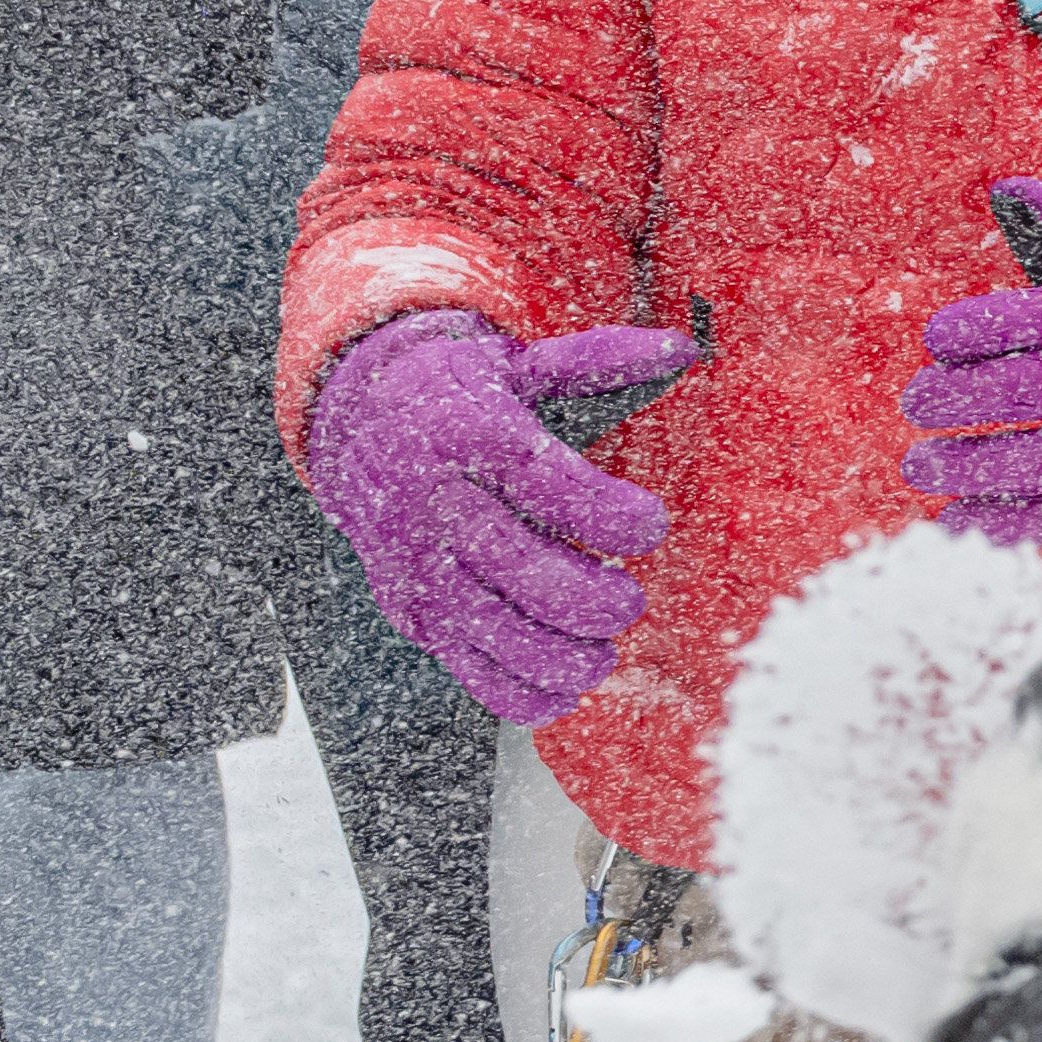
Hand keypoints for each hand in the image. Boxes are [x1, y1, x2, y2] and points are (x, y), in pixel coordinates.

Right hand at [301, 312, 691, 726]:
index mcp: (470, 435)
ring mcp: (418, 564)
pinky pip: (470, 673)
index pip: (550, 485)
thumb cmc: (462, 396)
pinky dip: (526, 694)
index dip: (613, 516)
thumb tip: (682, 348)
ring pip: (500, 636)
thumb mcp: (521, 364)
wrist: (358, 424)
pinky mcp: (413, 610)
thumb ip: (600, 360)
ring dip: (569, 656)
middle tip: (627, 599)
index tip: (650, 524)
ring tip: (602, 645)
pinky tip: (566, 684)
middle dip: (598, 601)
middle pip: (528, 575)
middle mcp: (436, 503)